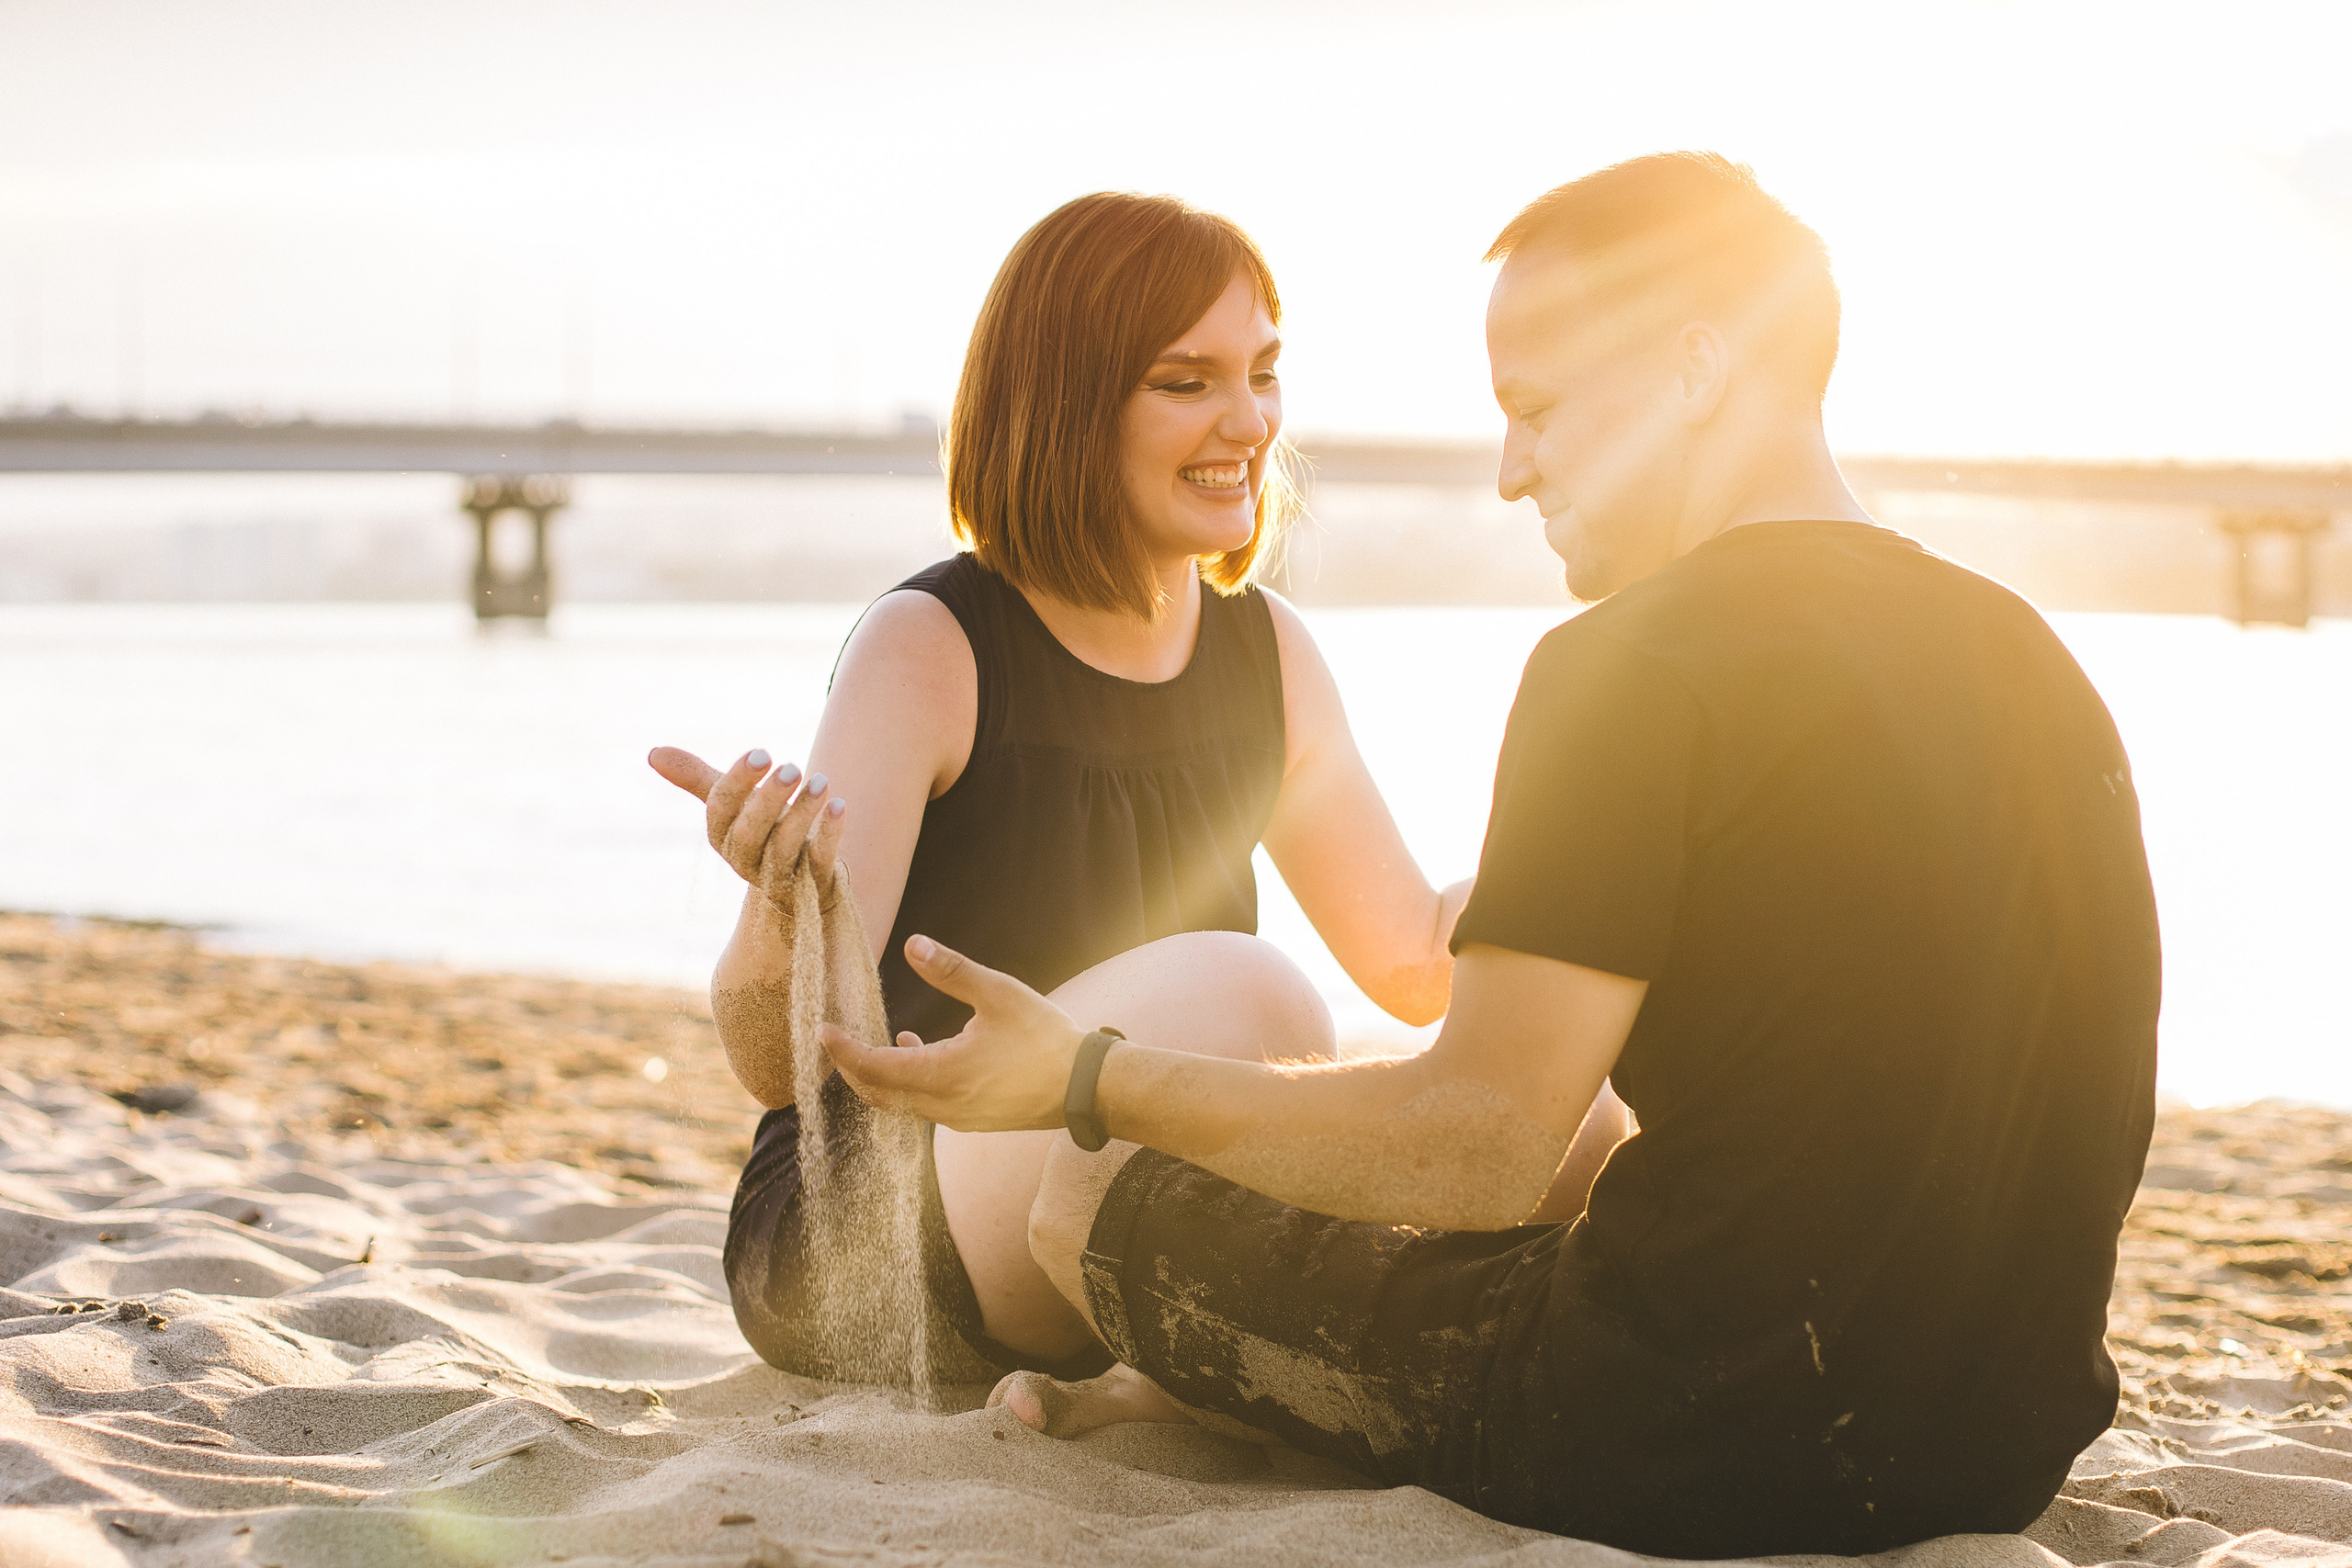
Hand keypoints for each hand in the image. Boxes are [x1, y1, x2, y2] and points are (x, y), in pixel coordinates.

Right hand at [647, 745, 846, 895]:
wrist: (803, 878)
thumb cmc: (763, 829)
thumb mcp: (733, 803)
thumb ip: (698, 779)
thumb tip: (652, 753)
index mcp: (723, 836)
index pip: (721, 810)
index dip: (738, 781)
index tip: (762, 753)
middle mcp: (746, 859)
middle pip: (748, 833)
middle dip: (768, 800)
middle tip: (791, 767)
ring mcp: (780, 874)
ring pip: (784, 848)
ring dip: (802, 812)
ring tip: (821, 781)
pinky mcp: (814, 881)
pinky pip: (820, 861)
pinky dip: (829, 833)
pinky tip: (839, 804)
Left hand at [819, 936, 1086, 1133]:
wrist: (1087, 1087)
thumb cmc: (1045, 1039)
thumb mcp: (997, 994)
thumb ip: (951, 970)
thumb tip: (913, 943)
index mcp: (941, 1075)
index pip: (872, 1068)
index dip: (842, 1050)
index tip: (822, 1029)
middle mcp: (941, 1105)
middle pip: (877, 1093)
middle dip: (850, 1068)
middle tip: (833, 1041)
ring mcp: (957, 1118)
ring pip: (899, 1102)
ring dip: (878, 1076)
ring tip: (869, 1044)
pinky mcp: (972, 1120)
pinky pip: (923, 1105)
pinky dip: (907, 1082)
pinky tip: (915, 1049)